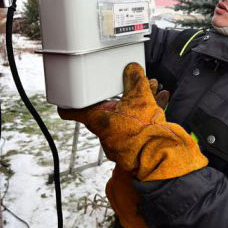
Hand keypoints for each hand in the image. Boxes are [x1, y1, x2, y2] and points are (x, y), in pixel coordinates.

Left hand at [58, 63, 205, 179]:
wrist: (160, 157)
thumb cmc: (144, 132)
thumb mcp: (140, 97)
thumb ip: (135, 80)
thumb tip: (132, 69)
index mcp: (98, 120)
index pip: (72, 111)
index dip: (68, 102)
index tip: (66, 97)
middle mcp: (105, 133)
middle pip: (105, 110)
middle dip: (118, 95)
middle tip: (126, 83)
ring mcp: (118, 143)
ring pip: (125, 116)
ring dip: (136, 102)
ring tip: (152, 87)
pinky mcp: (134, 148)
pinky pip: (137, 126)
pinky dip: (147, 113)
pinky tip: (161, 98)